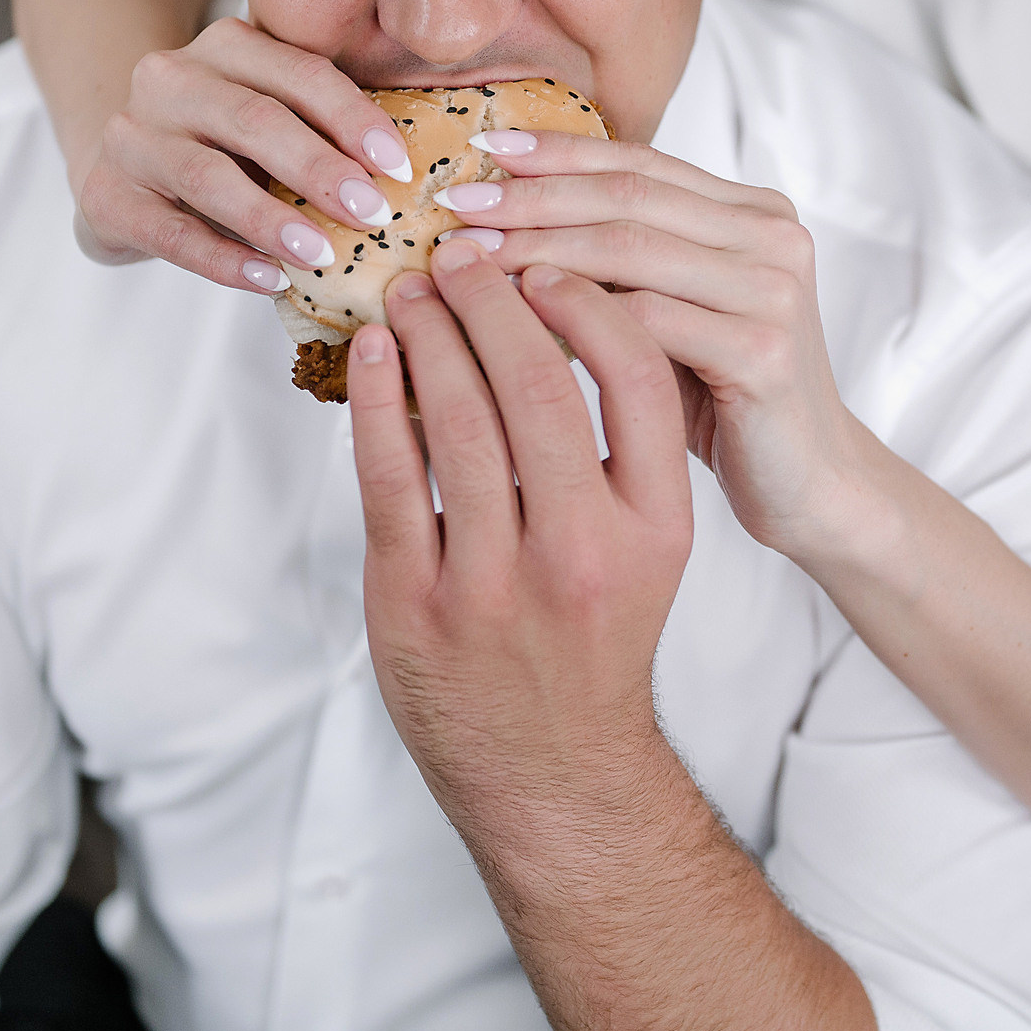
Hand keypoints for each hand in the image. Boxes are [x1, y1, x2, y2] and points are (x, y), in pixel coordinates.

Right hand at [76, 17, 416, 291]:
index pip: (300, 72)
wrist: (124, 170)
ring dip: (273, 218)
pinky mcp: (105, 195)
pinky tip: (269, 278)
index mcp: (226, 46)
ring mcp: (131, 136)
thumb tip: (411, 172)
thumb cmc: (224, 146)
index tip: (399, 167)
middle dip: (322, 169)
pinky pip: (170, 233)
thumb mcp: (269, 118)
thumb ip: (322, 126)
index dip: (353, 119)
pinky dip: (224, 259)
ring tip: (323, 255)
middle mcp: (170, 78)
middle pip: (255, 119)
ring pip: (208, 176)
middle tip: (374, 214)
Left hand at [349, 240, 694, 833]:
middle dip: (489, 303)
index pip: (636, 378)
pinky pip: (390, 480)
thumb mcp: (650, 549)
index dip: (586, 304)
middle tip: (460, 255)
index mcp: (656, 527)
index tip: (545, 264)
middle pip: (537, 385)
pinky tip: (374, 356)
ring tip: (411, 289)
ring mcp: (497, 583)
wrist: (555, 775)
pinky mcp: (419, 605)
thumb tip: (563, 319)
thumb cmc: (597, 640)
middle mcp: (584, 552)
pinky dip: (377, 403)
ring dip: (427, 337)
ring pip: (457, 422)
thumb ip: (622, 450)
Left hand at [433, 131, 882, 560]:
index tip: (482, 149)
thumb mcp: (675, 312)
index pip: (641, 162)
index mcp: (754, 213)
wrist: (811, 485)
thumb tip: (501, 220)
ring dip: (538, 248)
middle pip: (629, 196)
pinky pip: (648, 320)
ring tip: (469, 258)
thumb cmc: (727, 400)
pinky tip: (518, 322)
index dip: (558, 151)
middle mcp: (773, 236)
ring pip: (631, 249)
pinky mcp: (763, 351)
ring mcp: (774, 290)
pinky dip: (575, 316)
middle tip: (455, 203)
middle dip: (533, 195)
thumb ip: (623, 264)